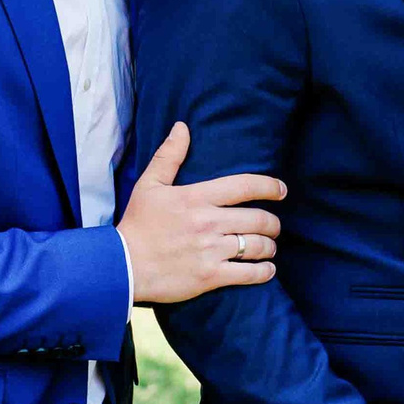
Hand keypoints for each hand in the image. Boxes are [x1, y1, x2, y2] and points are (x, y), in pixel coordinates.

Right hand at [117, 123, 286, 304]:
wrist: (122, 266)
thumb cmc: (136, 224)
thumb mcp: (148, 185)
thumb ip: (169, 156)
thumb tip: (182, 127)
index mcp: (196, 198)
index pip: (244, 186)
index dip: (269, 187)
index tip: (282, 191)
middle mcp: (208, 223)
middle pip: (259, 219)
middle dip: (273, 224)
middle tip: (273, 227)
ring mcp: (211, 250)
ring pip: (258, 246)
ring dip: (270, 247)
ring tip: (269, 248)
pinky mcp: (210, 276)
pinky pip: (250, 273)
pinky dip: (264, 271)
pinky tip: (267, 269)